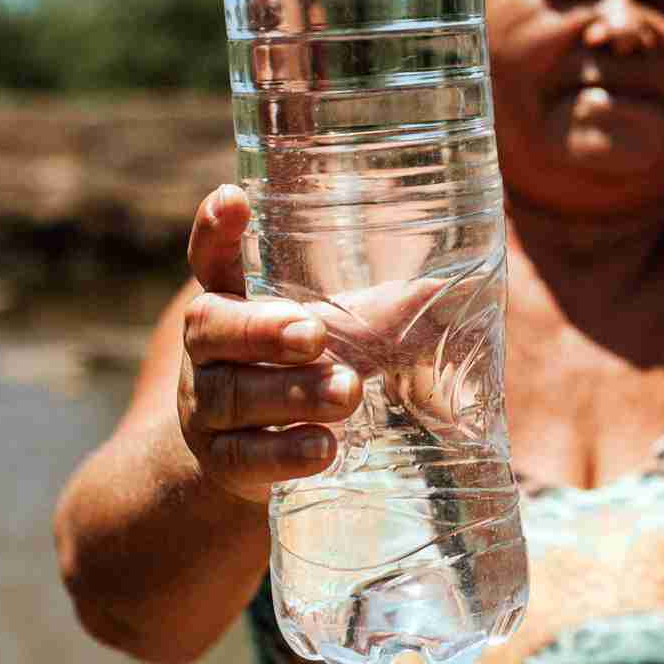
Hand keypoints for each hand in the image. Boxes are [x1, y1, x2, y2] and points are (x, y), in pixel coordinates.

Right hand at [176, 185, 361, 502]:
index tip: (235, 200)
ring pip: (233, 395)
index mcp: (232, 300)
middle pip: (213, 328)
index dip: (216, 230)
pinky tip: (324, 449)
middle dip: (264, 330)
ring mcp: (206, 408)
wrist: (243, 458)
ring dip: (292, 394)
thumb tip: (458, 290)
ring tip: (347, 393)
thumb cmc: (301, 372)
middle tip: (316, 334)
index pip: (211, 257)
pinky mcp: (221, 463)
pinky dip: (284, 454)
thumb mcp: (333, 336)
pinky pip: (242, 458)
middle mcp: (208, 349)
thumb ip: (379, 314)